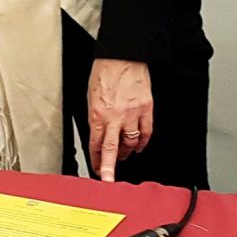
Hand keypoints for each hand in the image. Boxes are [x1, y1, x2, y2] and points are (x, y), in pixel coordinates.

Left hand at [87, 58, 152, 181]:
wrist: (122, 57)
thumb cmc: (103, 72)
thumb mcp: (90, 96)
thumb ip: (94, 116)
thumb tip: (96, 132)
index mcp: (97, 114)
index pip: (96, 144)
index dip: (96, 159)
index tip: (96, 169)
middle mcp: (115, 117)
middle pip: (113, 149)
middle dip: (110, 168)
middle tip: (109, 179)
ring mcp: (132, 114)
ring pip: (131, 142)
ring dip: (126, 152)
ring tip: (123, 156)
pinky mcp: (146, 109)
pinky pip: (146, 132)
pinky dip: (142, 142)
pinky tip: (139, 146)